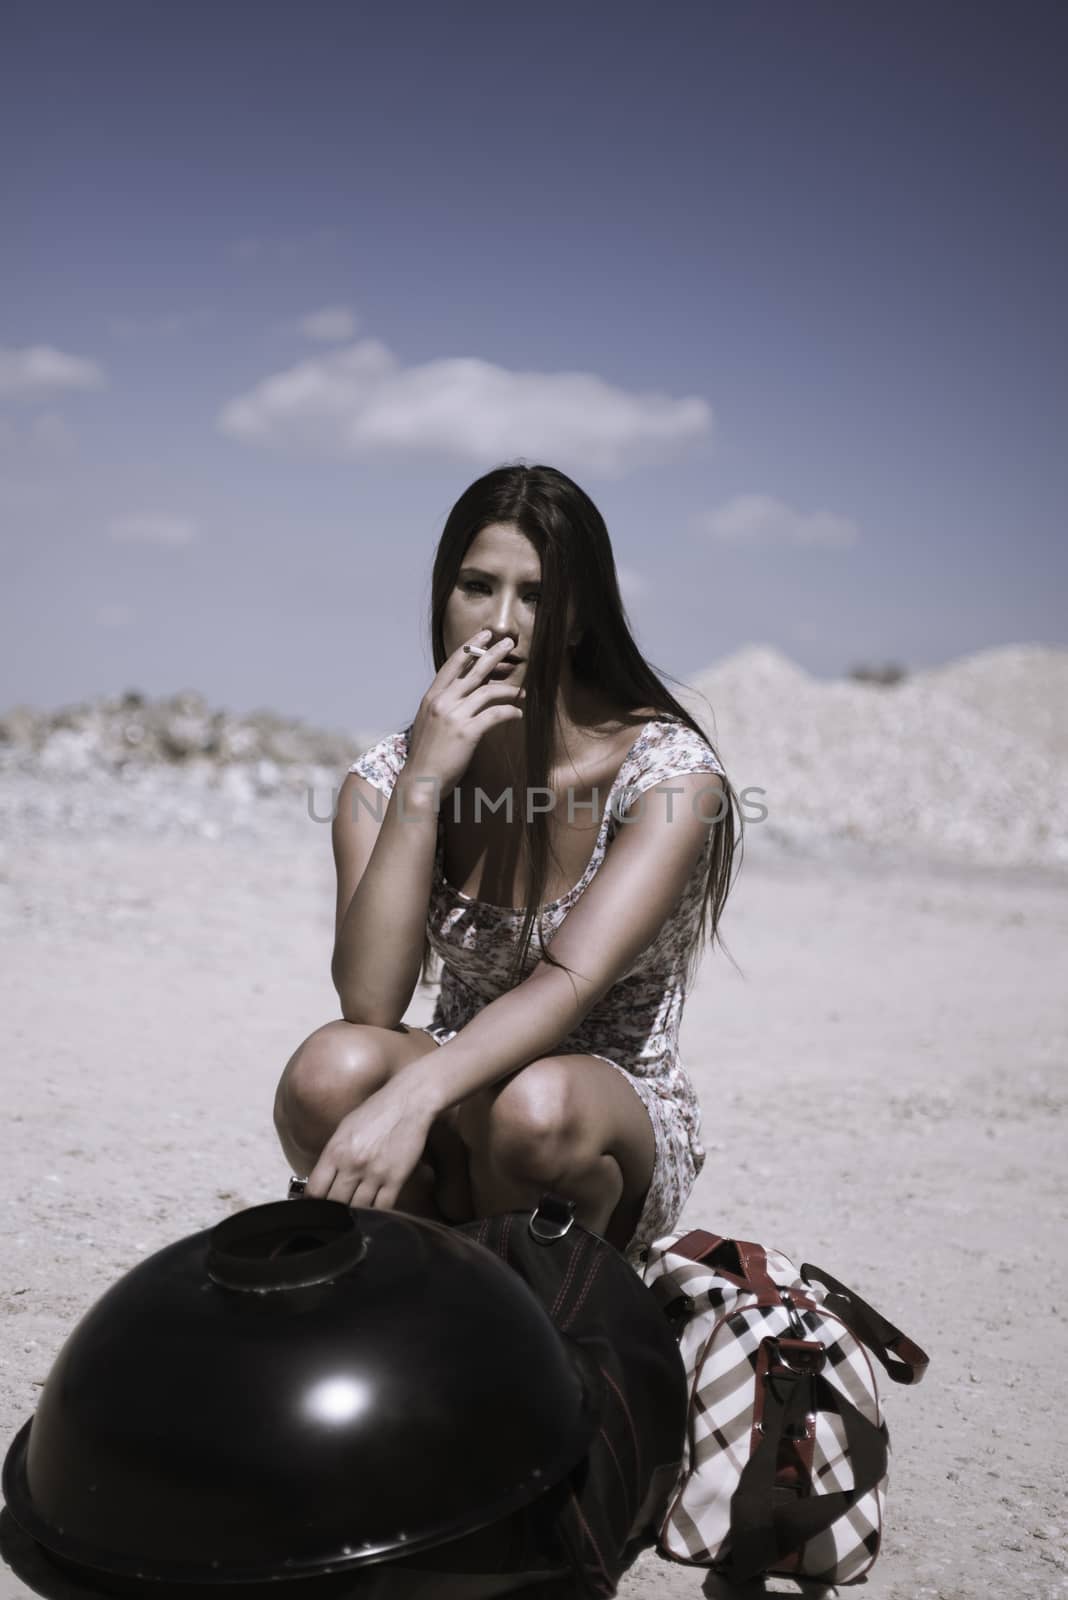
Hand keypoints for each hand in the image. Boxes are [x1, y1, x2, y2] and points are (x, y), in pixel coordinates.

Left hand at [304, 1074, 434, 1208]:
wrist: (408, 1102)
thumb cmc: (376, 1112)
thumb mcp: (345, 1129)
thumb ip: (333, 1155)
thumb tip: (324, 1180)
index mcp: (335, 1151)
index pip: (315, 1191)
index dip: (313, 1204)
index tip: (316, 1208)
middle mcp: (352, 1165)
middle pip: (335, 1204)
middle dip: (334, 1211)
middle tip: (337, 1214)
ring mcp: (374, 1173)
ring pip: (358, 1209)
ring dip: (356, 1214)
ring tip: (355, 1215)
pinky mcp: (396, 1179)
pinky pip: (382, 1207)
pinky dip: (378, 1213)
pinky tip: (376, 1212)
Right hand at [405, 630, 525, 802]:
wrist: (420, 780)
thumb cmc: (426, 756)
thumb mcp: (428, 723)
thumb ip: (442, 707)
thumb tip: (462, 697)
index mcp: (431, 698)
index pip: (452, 665)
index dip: (469, 647)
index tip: (484, 635)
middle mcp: (442, 702)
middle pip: (472, 671)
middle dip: (492, 654)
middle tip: (508, 644)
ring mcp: (454, 716)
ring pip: (487, 692)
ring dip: (508, 689)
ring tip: (522, 690)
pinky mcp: (467, 732)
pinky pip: (495, 715)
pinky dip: (509, 713)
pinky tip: (517, 714)